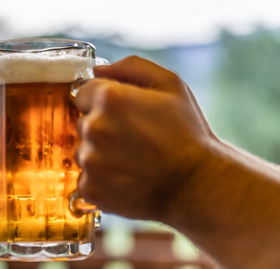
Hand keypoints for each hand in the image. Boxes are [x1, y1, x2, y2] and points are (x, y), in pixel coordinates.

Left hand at [73, 56, 219, 221]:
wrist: (196, 184)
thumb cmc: (187, 134)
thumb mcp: (170, 84)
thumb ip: (130, 67)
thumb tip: (98, 70)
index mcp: (109, 98)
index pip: (83, 92)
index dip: (104, 103)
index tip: (124, 115)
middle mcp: (93, 127)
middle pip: (83, 123)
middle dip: (103, 128)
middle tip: (135, 139)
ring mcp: (90, 161)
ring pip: (84, 152)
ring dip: (101, 156)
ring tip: (133, 162)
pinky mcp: (90, 189)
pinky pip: (86, 179)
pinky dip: (102, 181)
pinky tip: (127, 179)